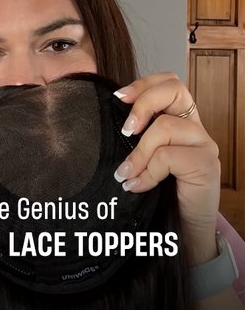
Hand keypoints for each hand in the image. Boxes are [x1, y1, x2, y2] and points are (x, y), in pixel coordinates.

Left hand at [113, 72, 219, 264]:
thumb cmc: (158, 189)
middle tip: (126, 130)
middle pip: (175, 88)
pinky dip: (147, 173)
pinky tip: (137, 186)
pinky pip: (168, 158)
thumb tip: (104, 121)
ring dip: (138, 153)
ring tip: (125, 174)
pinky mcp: (206, 165)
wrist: (181, 226)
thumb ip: (134, 138)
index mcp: (178, 119)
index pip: (168, 82)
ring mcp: (203, 144)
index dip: (143, 84)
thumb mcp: (142, 157)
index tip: (118, 98)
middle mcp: (193, 126)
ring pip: (166, 127)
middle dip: (143, 104)